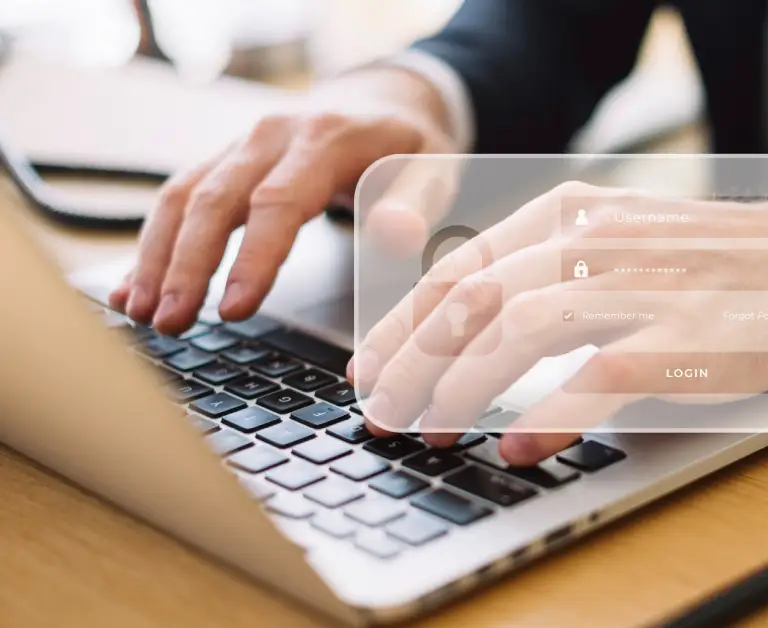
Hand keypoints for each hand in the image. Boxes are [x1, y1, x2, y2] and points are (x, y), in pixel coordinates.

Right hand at [110, 68, 457, 334]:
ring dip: (157, 257)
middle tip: (170, 322)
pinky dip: (153, 244)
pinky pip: (178, 198)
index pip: (279, 201)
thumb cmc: (407, 146)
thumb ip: (417, 201)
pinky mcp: (223, 162)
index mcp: (325, 139)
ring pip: (183, 196)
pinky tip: (133, 288)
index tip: (235, 308)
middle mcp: (271, 137)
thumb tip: (396, 236)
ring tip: (140, 313)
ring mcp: (240, 147)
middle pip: (215, 199)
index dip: (254, 257)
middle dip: (187, 264)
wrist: (379, 102)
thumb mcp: (435, 166)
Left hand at [350, 181, 767, 465]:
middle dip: (413, 364)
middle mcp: (592, 243)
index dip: (400, 324)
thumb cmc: (701, 259)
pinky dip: (547, 416)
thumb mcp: (611, 235)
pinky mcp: (679, 338)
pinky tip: (517, 445)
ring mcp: (638, 288)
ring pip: (517, 333)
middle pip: (472, 300)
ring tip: (434, 430)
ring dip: (461, 389)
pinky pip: (595, 379)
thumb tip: (456, 324)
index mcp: (567, 215)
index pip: (458, 267)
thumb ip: (540, 266)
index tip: (369, 369)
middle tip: (384, 412)